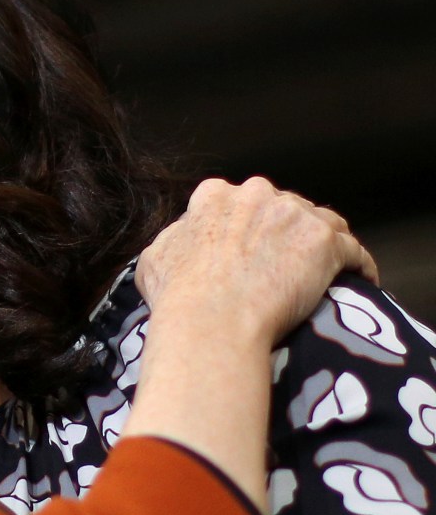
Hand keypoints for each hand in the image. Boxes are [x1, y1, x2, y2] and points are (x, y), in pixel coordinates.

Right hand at [136, 177, 377, 345]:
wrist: (211, 320)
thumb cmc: (178, 295)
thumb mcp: (155, 257)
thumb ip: (176, 238)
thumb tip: (183, 239)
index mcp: (214, 196)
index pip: (240, 202)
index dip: (246, 225)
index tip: (249, 248)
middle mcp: (256, 194)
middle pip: (283, 206)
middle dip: (286, 230)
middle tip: (284, 263)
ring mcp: (294, 215)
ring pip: (322, 221)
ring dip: (323, 242)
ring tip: (325, 271)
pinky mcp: (326, 242)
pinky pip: (353, 250)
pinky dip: (357, 265)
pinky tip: (358, 280)